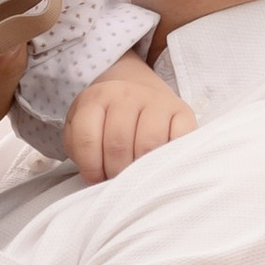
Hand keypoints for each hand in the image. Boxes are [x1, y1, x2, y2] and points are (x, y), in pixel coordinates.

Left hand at [63, 57, 196, 184]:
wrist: (137, 84)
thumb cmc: (107, 116)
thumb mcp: (82, 124)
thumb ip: (80, 145)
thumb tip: (95, 179)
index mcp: (97, 97)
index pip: (86, 138)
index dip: (90, 167)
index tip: (95, 178)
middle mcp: (127, 95)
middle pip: (117, 144)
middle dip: (115, 171)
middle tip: (118, 181)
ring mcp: (157, 101)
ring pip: (148, 144)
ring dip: (140, 169)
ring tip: (136, 175)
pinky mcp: (183, 111)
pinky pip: (179, 139)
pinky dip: (170, 157)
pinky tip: (161, 163)